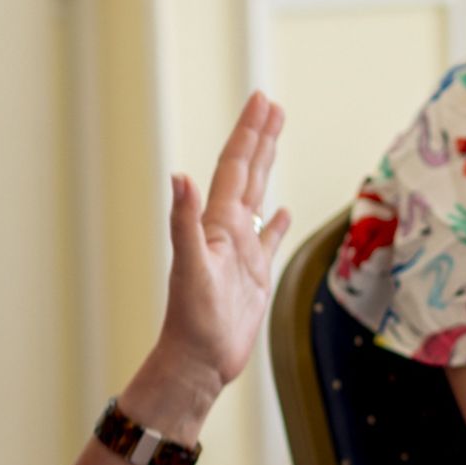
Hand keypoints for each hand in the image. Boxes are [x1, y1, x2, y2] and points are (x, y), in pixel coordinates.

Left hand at [151, 92, 291, 401]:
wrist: (198, 362)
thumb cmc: (192, 322)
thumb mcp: (190, 268)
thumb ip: (184, 221)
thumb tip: (180, 177)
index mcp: (217, 223)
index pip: (235, 167)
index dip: (248, 133)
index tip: (262, 101)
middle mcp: (228, 230)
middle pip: (247, 173)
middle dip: (260, 137)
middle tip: (272, 104)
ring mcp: (241, 252)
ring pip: (259, 197)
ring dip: (267, 167)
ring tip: (275, 138)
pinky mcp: (253, 275)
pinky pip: (269, 240)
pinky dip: (278, 222)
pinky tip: (285, 211)